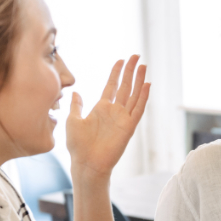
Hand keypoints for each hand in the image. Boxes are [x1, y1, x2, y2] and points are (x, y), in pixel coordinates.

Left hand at [66, 55, 150, 178]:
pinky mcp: (129, 127)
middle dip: (131, 71)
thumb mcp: (73, 120)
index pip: (112, 86)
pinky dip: (143, 97)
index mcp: (101, 108)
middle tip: (137, 56)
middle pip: (126, 87)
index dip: (117, 73)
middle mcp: (114, 111)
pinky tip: (146, 85)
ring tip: (143, 66)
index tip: (121, 60)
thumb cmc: (78, 146)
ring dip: (139, 80)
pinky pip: (138, 110)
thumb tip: (75, 92)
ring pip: (134, 95)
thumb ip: (76, 105)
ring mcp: (122, 119)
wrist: (87, 163)